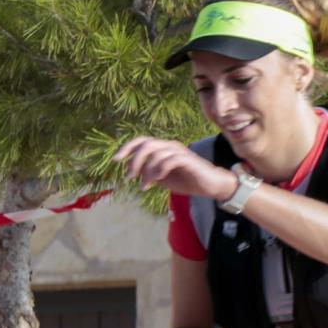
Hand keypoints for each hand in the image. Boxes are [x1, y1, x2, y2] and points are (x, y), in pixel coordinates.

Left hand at [113, 136, 238, 200]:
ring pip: (156, 153)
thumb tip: (133, 171)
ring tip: (144, 186)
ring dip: (146, 171)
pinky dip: (159, 170)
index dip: (127, 148)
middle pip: (146, 144)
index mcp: (163, 148)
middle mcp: (170, 146)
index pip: (142, 141)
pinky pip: (169, 161)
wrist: (211, 185)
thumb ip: (148, 172)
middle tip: (129, 177)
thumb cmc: (188, 180)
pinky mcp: (188, 160)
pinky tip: (157, 181)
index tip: (116, 160)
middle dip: (134, 160)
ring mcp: (179, 151)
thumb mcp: (163, 178)